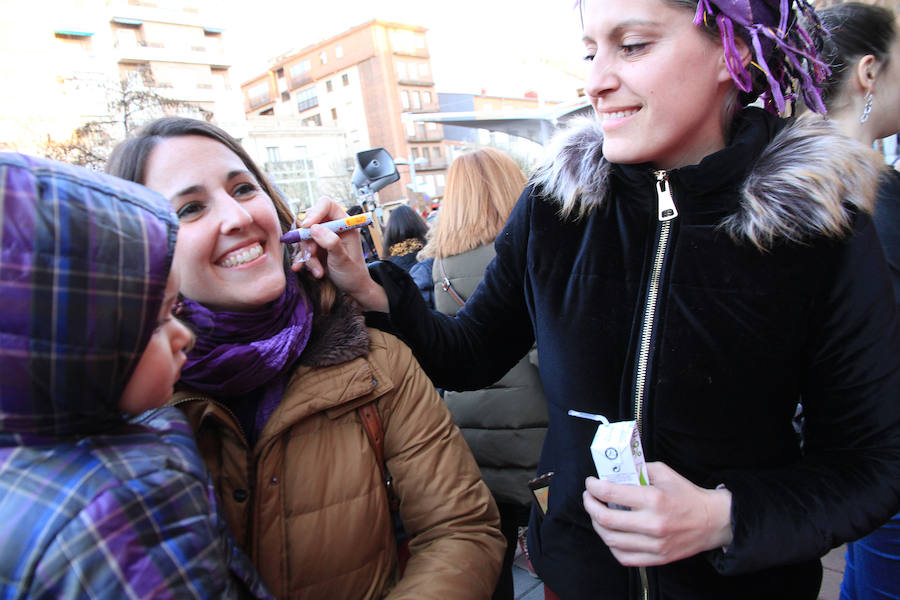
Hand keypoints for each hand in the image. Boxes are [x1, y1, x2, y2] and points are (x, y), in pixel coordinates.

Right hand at [291, 197, 388, 311]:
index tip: (306, 226)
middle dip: (308, 239)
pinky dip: (302, 259)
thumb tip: (314, 228)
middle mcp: (334, 227)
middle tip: (312, 254)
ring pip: (305, 237)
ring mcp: (324, 237)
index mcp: (345, 223)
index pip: (327, 205)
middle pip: (311, 221)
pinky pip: (303, 248)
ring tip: (317, 270)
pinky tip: (299, 268)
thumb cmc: (354, 273)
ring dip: (307, 255)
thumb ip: (330, 243)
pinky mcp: (317, 248)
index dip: (315, 212)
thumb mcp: (343, 259)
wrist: (354, 289)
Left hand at [581, 462, 732, 566]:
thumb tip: (614, 472)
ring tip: (597, 514)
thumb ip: (639, 470)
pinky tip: (611, 533)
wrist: (713, 521)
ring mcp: (655, 544)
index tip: (591, 483)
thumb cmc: (687, 495)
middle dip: (590, 505)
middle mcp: (653, 524)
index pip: (611, 493)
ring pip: (611, 540)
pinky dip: (612, 545)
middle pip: (606, 519)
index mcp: (654, 499)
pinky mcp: (657, 558)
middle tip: (589, 497)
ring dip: (597, 525)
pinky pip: (624, 557)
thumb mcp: (664, 473)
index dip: (594, 487)